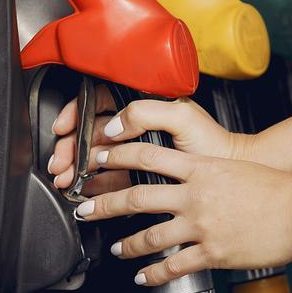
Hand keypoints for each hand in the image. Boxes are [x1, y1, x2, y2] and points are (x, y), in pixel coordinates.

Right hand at [46, 86, 250, 195]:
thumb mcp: (182, 116)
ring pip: (96, 156)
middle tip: (61, 163)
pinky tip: (84, 190)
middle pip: (91, 132)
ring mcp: (138, 151)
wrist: (231, 172)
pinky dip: (94, 185)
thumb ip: (147, 111)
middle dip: (70, 147)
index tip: (64, 128)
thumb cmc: (214, 142)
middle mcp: (137, 126)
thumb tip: (114, 124)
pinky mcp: (141, 175)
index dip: (77, 114)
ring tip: (66, 180)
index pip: (99, 102)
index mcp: (144, 104)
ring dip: (77, 167)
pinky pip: (110, 178)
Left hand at [74, 141, 291, 285]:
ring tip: (117, 249)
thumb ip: (209, 173)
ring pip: (150, 236)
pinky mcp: (212, 253)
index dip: (117, 156)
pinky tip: (143, 277)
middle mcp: (195, 196)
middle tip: (85, 208)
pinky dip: (153, 274)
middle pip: (136, 196)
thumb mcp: (236, 169)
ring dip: (128, 244)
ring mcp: (201, 226)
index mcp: (201, 169)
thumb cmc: (277, 189)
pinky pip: (173, 266)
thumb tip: (192, 177)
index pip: (147, 156)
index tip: (100, 158)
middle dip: (104, 204)